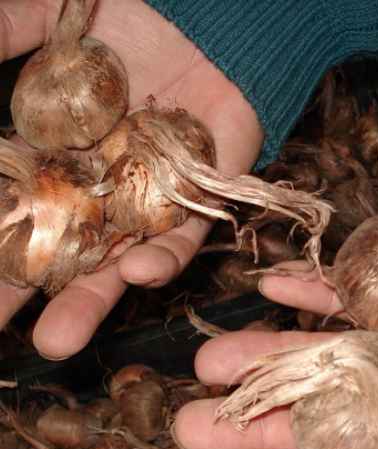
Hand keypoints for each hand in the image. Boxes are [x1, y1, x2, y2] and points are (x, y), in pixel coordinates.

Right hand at [0, 0, 267, 358]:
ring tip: (58, 340)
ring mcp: (143, 197)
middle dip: (19, 296)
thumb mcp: (45, 24)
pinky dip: (163, 254)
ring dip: (89, 301)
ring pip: (113, 262)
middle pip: (50, 253)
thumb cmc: (121, 16)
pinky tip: (142, 275)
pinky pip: (183, 235)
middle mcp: (91, 189)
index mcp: (45, 158)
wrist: (210, 15)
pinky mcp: (199, 194)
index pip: (5, 212)